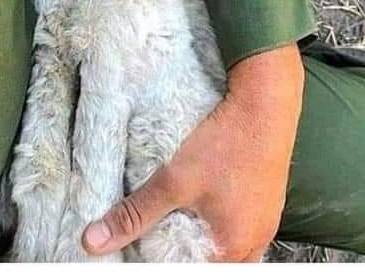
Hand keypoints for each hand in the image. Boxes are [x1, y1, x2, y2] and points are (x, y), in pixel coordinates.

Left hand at [82, 44, 304, 261]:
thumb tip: (95, 241)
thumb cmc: (228, 141)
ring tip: (188, 224)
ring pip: (235, 250)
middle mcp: (256, 240)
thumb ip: (135, 213)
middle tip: (166, 240)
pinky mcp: (270, 200)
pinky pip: (246, 228)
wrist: (268, 101)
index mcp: (234, 247)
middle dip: (191, 256)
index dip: (168, 262)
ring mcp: (268, 220)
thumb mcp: (174, 178)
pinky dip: (225, 225)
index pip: (193, 272)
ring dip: (210, 242)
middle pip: (218, 265)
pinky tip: (213, 206)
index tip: (151, 247)